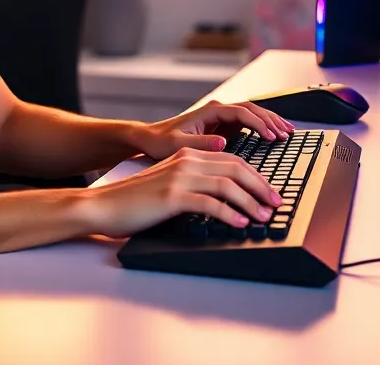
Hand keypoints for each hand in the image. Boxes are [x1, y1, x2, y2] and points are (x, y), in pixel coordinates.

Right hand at [78, 147, 284, 238]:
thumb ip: (195, 186)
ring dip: (251, 202)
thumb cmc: (135, 202)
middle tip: (276, 203)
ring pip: (227, 184)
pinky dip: (230, 214)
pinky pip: (210, 203)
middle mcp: (186, 160)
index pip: (233, 160)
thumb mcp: (169, 186)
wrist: (103, 206)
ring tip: (264, 216)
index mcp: (187, 155)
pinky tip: (240, 223)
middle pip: (236, 168)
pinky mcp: (172, 196)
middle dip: (261, 186)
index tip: (270, 193)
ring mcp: (179, 177)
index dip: (256, 177)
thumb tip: (226, 202)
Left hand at [133, 99, 295, 160]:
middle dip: (271, 120)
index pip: (242, 113)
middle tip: (287, 133)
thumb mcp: (179, 146)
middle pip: (252, 109)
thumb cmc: (161, 142)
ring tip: (287, 132)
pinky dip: (262, 128)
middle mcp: (218, 111)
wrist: (150, 139)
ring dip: (270, 121)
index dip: (258, 124)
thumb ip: (202, 143)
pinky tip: (273, 135)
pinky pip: (248, 124)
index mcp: (210, 111)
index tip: (271, 136)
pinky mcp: (222, 127)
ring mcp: (221, 118)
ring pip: (252, 114)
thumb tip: (223, 142)